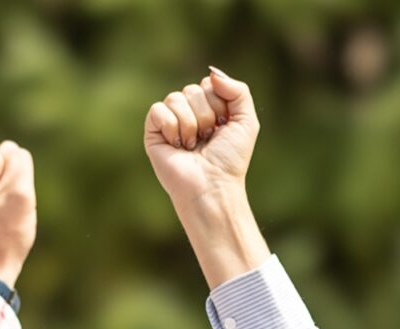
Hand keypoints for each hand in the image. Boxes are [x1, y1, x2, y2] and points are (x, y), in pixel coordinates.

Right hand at [144, 68, 258, 209]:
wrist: (212, 186)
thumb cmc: (230, 160)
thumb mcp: (246, 121)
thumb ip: (238, 90)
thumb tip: (211, 73)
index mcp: (209, 109)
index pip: (208, 84)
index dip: (218, 103)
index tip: (223, 126)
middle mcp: (189, 113)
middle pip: (192, 89)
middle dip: (205, 115)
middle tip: (207, 140)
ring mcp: (170, 122)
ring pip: (175, 98)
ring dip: (190, 124)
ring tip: (193, 145)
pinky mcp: (153, 132)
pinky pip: (158, 110)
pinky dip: (172, 127)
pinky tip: (177, 145)